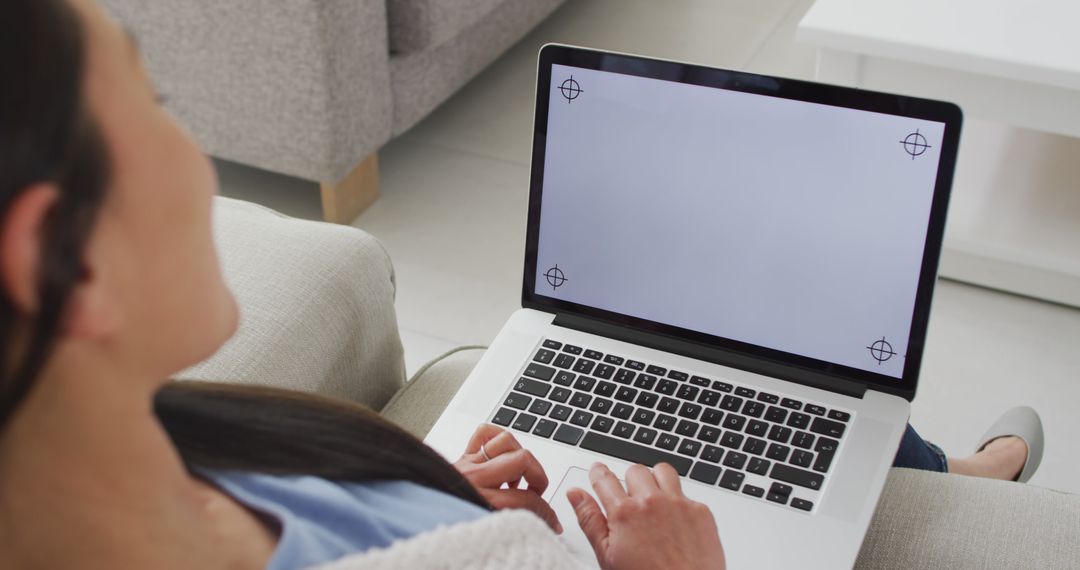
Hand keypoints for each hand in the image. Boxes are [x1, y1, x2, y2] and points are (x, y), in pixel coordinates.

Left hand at [453, 424, 561, 532]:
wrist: (414, 516)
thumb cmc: (443, 522)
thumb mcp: (478, 527)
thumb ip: (506, 524)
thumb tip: (533, 526)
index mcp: (481, 500)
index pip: (526, 500)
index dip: (546, 512)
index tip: (552, 522)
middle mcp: (475, 477)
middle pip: (521, 460)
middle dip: (538, 475)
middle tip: (538, 491)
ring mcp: (468, 462)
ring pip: (506, 440)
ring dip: (519, 454)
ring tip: (519, 475)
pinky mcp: (462, 456)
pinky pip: (483, 433)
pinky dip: (496, 438)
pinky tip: (501, 453)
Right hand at [568, 462, 725, 569]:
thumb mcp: (608, 556)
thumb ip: (590, 520)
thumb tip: (575, 494)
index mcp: (624, 512)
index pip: (604, 478)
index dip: (598, 472)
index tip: (598, 471)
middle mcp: (651, 502)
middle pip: (634, 470)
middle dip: (629, 482)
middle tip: (630, 500)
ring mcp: (678, 504)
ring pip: (662, 471)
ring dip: (655, 481)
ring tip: (654, 500)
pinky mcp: (701, 511)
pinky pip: (686, 493)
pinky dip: (679, 502)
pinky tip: (675, 521)